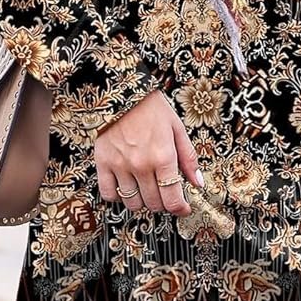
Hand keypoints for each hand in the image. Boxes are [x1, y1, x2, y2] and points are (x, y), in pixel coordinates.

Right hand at [93, 90, 202, 215]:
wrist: (121, 92)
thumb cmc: (150, 107)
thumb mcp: (177, 128)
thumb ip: (188, 158)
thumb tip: (197, 182)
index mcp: (163, 156)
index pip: (172, 199)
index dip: (180, 208)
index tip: (182, 208)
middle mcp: (141, 165)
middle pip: (154, 203)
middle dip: (163, 203)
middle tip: (165, 194)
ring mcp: (120, 166)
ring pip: (132, 203)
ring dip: (142, 202)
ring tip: (146, 190)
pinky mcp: (103, 163)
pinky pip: (109, 193)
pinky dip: (118, 196)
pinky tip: (126, 187)